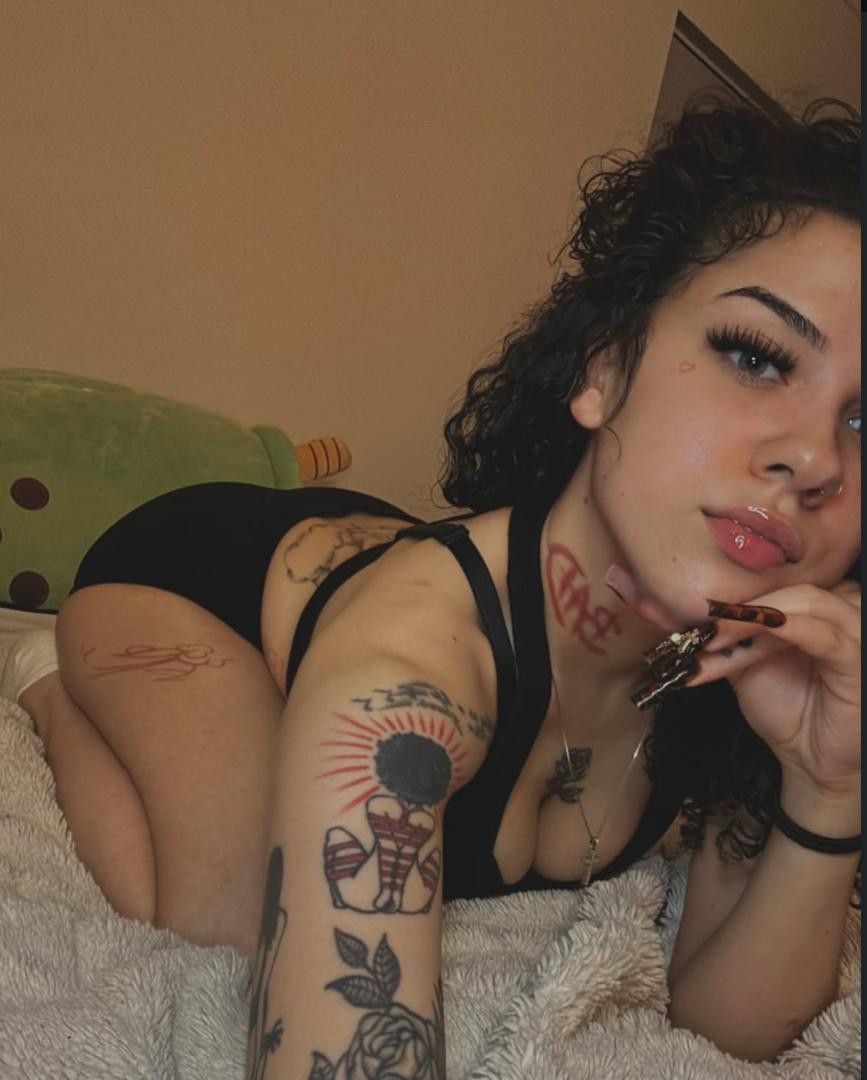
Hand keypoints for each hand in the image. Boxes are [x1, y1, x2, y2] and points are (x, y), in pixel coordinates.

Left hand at [691, 580, 860, 795]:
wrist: (809, 760)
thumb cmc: (786, 711)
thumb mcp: (749, 663)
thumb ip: (735, 633)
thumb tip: (698, 610)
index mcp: (818, 611)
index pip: (780, 585)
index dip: (740, 595)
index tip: (698, 613)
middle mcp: (843, 614)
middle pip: (794, 589)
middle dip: (744, 607)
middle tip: (704, 627)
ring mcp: (856, 636)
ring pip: (809, 603)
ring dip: (758, 615)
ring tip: (718, 636)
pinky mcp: (858, 662)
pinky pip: (827, 636)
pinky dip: (793, 626)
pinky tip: (765, 627)